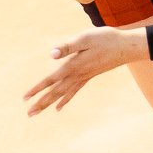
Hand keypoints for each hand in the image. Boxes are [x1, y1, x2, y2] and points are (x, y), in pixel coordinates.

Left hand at [25, 28, 145, 114]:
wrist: (127, 47)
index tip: (25, 98)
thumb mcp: (86, 38)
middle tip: (29, 114)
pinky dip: (65, 100)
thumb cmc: (106, 39)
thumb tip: (51, 54)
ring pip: (63, 94)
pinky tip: (59, 107)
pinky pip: (74, 91)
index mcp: (73, 65)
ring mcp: (84, 77)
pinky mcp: (89, 76)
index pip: (51, 79)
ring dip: (49, 103)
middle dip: (41, 102)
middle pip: (55, 92)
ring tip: (37, 112)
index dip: (37, 88)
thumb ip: (68, 46)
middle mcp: (77, 75)